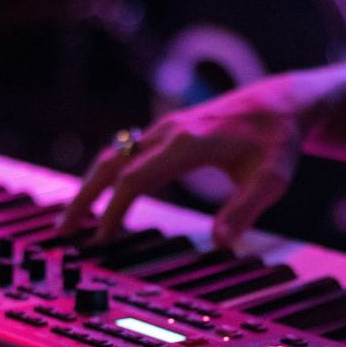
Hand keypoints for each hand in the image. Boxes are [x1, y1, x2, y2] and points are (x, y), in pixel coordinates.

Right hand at [56, 74, 308, 246]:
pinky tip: (103, 197)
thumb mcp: (270, 179)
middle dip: (85, 198)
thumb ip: (245, 210)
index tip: (101, 239)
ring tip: (75, 220)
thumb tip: (222, 244)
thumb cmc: (277, 140)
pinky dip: (108, 176)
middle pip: (111, 165)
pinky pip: (127, 153)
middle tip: (64, 231)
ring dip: (91, 187)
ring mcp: (164, 129)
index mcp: (186, 144)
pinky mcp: (167, 132)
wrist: (281, 102)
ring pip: (114, 156)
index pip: (135, 179)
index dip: (114, 210)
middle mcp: (167, 132)